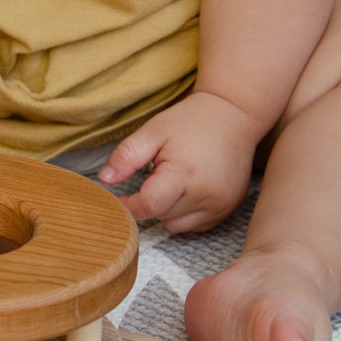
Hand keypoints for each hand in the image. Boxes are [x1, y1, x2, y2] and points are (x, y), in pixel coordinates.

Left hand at [99, 92, 265, 232]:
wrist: (235, 115)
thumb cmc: (192, 121)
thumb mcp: (153, 131)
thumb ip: (127, 156)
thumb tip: (105, 180)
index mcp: (184, 174)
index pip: (149, 206)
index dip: (129, 205)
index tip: (119, 197)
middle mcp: (206, 195)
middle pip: (161, 216)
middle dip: (151, 200)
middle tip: (157, 173)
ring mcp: (220, 205)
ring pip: (176, 224)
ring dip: (167, 209)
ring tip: (175, 180)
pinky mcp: (228, 209)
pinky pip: (195, 224)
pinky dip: (185, 212)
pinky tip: (189, 188)